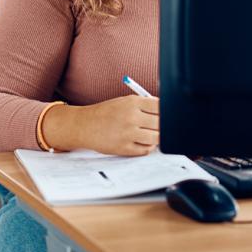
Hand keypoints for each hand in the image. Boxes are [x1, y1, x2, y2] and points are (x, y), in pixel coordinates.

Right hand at [43, 95, 158, 155]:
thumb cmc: (106, 113)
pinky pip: (146, 150)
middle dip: (162, 126)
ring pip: (156, 138)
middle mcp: (131, 117)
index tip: (167, 115)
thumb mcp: (124, 101)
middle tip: (159, 127)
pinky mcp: (124, 148)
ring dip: (156, 138)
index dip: (166, 111)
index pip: (160, 106)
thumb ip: (143, 105)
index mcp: (132, 102)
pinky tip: (142, 142)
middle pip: (160, 123)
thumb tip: (165, 112)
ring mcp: (128, 133)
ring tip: (151, 135)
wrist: (85, 125)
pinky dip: (147, 147)